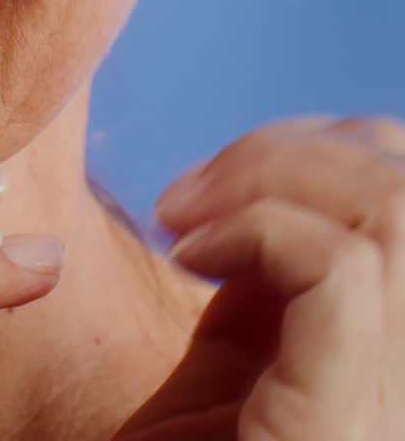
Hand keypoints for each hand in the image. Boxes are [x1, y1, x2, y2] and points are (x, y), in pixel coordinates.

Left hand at [113, 114, 404, 439]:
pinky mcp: (344, 427)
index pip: (403, 193)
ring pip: (388, 210)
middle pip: (402, 186)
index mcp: (393, 351)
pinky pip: (340, 269)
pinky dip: (254, 229)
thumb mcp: (232, 368)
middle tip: (192, 188)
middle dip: (292, 150)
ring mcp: (394, 406)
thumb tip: (248, 190)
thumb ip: (262, 284)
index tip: (222, 177)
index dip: (324, 152)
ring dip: (268, 174)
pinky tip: (188, 258)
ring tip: (180, 214)